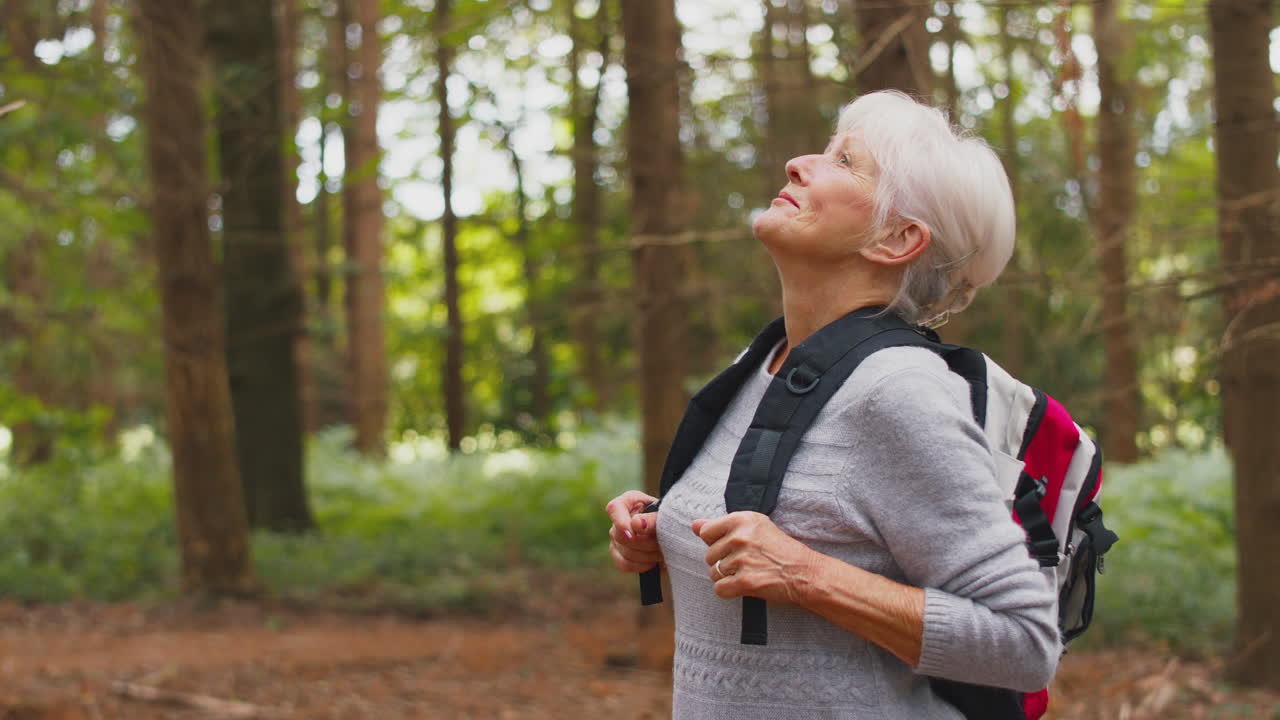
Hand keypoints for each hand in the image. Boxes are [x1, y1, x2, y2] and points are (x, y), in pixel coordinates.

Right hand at [605, 490, 662, 572]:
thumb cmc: (668, 518)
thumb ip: (652, 519)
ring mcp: (615, 538)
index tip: (634, 533)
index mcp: (628, 502)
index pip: (614, 508)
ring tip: (663, 551)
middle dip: (646, 543)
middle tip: (663, 543)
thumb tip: (636, 524)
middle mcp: (617, 519)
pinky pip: (624, 564)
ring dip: (648, 555)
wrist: (672, 531)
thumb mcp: (664, 514)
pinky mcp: (618, 554)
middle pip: (622, 537)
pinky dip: (641, 565)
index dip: (621, 523)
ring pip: (626, 552)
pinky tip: (653, 561)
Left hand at [692, 511, 820, 604]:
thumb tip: (694, 525)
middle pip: (708, 555)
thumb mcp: (754, 527)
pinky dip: (730, 591)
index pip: (706, 531)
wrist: (804, 572)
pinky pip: (720, 589)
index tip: (733, 546)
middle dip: (723, 561)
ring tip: (748, 572)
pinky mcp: (745, 581)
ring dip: (728, 577)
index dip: (716, 542)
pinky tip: (745, 585)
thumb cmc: (780, 549)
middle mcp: (740, 537)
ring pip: (713, 573)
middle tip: (746, 562)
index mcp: (742, 519)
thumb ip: (721, 525)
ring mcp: (742, 559)